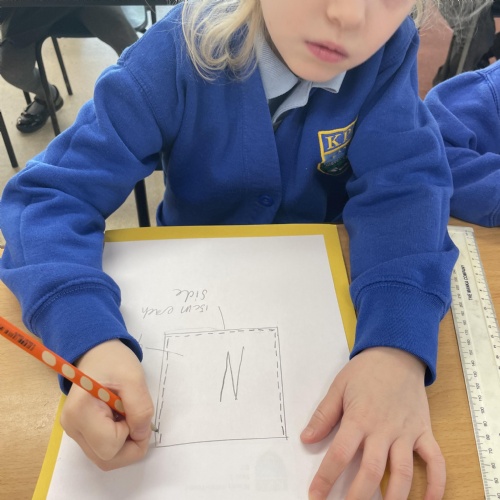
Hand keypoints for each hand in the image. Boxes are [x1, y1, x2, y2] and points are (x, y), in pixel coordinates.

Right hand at [60, 339, 154, 470]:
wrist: (98, 351)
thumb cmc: (114, 360)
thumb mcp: (134, 379)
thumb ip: (140, 409)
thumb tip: (141, 436)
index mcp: (80, 412)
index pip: (110, 447)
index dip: (131, 434)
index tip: (134, 411)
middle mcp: (71, 427)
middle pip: (106, 459)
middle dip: (130, 446)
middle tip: (137, 418)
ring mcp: (73, 431)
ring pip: (105, 458)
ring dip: (125, 443)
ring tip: (127, 415)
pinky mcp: (80, 431)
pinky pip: (102, 448)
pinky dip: (118, 440)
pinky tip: (120, 418)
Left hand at [301, 347, 445, 499]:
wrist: (397, 354)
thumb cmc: (365, 371)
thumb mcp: (338, 387)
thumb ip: (324, 415)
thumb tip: (306, 438)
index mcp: (359, 418)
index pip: (339, 454)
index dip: (326, 478)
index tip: (315, 495)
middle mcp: (383, 430)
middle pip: (370, 471)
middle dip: (357, 497)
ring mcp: (406, 433)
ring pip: (403, 473)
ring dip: (393, 497)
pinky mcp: (424, 432)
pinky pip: (435, 461)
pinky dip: (436, 483)